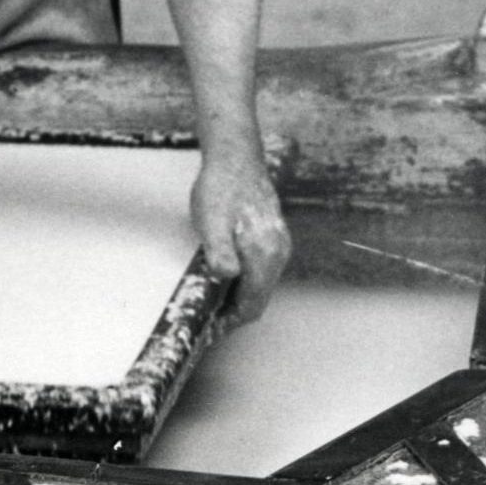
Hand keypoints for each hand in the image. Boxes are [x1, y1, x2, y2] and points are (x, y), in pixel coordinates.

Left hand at [191, 152, 290, 329]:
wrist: (235, 155)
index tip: (210, 329)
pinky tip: (224, 276)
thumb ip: (220, 251)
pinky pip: (261, 269)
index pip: (252, 305)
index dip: (230, 322)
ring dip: (238, 297)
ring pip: (260, 284)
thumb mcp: (211, 221)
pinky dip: (244, 281)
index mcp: (265, 255)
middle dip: (233, 312)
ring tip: (212, 300)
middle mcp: (278, 253)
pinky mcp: (273, 235)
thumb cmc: (221, 188)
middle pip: (258, 298)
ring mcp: (278, 244)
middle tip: (207, 318)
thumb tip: (228, 277)